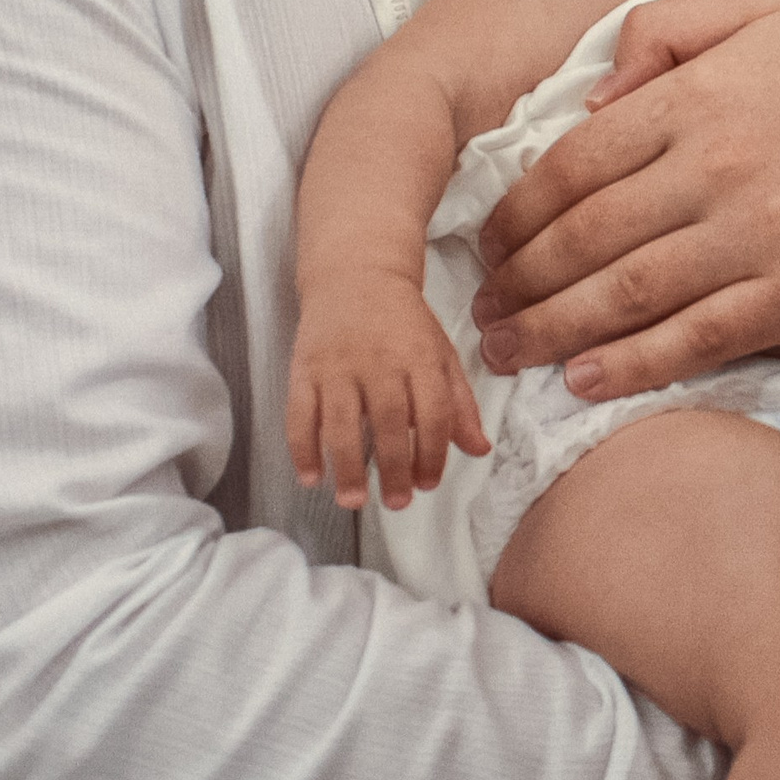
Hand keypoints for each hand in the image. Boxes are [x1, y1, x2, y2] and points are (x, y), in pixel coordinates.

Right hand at [287, 278, 488, 510]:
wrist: (356, 275)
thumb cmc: (404, 323)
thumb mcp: (441, 354)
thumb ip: (459, 404)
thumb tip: (480, 450)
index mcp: (420, 358)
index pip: (433, 413)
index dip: (432, 453)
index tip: (428, 485)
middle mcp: (380, 362)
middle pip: (389, 422)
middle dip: (394, 467)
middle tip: (396, 503)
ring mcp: (338, 366)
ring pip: (341, 422)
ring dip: (347, 466)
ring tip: (354, 501)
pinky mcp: (303, 368)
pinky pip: (300, 414)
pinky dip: (302, 448)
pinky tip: (311, 477)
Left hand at [470, 0, 779, 400]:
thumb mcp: (770, 17)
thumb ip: (669, 31)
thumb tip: (593, 96)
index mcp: (704, 96)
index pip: (576, 161)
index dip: (517, 210)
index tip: (487, 240)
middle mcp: (720, 168)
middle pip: (586, 236)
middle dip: (519, 280)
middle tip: (481, 307)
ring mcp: (757, 240)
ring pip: (624, 295)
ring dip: (552, 329)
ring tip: (507, 350)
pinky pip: (692, 340)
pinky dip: (629, 366)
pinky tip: (584, 380)